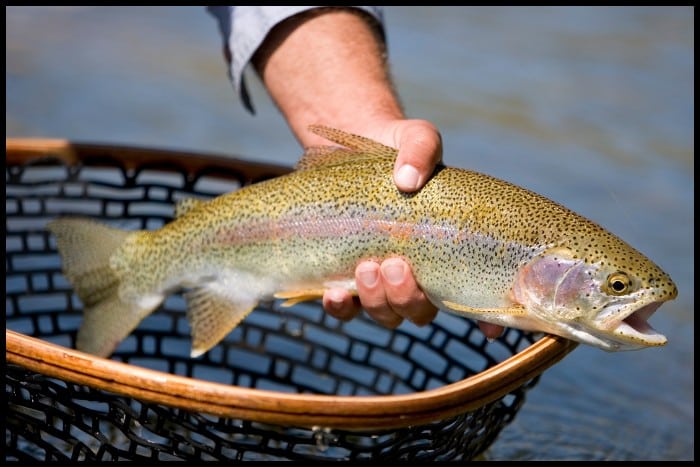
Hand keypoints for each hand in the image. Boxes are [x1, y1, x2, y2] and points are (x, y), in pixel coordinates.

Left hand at [321, 119, 505, 339]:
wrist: (347, 153)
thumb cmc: (395, 150)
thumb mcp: (415, 139)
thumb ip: (420, 150)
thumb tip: (407, 180)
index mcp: (446, 252)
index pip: (474, 295)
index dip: (486, 320)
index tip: (490, 330)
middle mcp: (417, 275)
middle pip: (421, 312)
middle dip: (409, 298)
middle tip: (395, 265)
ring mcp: (381, 281)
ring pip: (387, 315)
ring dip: (379, 301)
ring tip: (368, 267)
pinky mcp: (345, 279)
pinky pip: (346, 310)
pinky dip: (342, 308)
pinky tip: (333, 293)